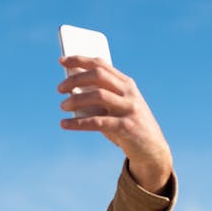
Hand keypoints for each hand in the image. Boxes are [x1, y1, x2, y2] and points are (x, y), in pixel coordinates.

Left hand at [57, 55, 172, 192]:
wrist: (152, 150)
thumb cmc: (127, 125)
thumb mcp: (116, 107)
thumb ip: (98, 97)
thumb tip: (70, 90)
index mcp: (126, 84)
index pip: (101, 65)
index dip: (80, 60)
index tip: (61, 61)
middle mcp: (129, 93)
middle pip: (99, 76)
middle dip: (76, 79)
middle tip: (59, 89)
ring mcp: (129, 108)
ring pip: (98, 95)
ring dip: (76, 99)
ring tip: (62, 106)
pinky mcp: (126, 127)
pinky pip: (97, 122)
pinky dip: (77, 123)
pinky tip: (64, 124)